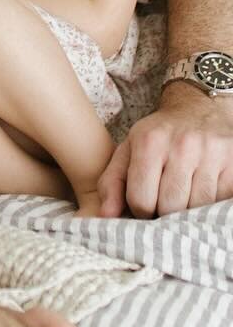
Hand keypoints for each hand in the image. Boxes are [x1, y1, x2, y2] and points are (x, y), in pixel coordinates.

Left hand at [97, 82, 232, 216]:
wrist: (199, 109)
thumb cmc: (158, 137)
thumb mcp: (128, 150)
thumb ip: (112, 182)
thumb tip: (105, 216)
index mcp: (150, 142)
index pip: (141, 200)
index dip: (140, 211)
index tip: (144, 205)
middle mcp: (182, 145)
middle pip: (171, 207)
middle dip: (165, 212)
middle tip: (164, 203)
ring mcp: (212, 153)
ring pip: (198, 207)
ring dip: (189, 210)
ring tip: (183, 196)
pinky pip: (220, 201)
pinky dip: (210, 204)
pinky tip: (201, 191)